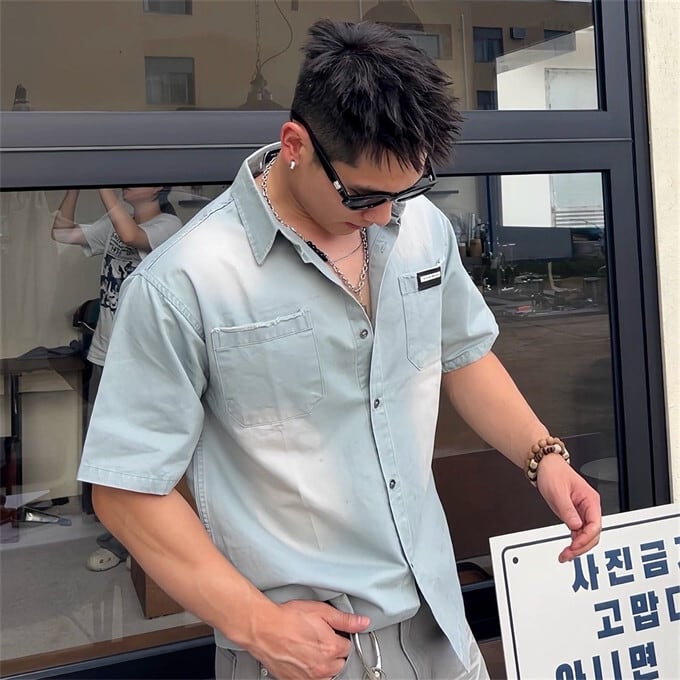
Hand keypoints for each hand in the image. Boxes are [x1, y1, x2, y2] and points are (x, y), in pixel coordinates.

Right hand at [248, 599, 369, 679]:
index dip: (339, 637)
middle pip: (339, 663)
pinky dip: (310, 672)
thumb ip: (345, 619)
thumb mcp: (320, 611)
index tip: (333, 633)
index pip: (348, 647)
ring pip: (327, 674)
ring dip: (323, 664)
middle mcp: (323, 667)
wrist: (263, 628)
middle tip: (320, 638)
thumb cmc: (288, 618)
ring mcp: (309, 677)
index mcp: (332, 648)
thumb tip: (362, 623)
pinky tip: (302, 658)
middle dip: (333, 651)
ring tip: (310, 648)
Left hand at [536, 454, 601, 562]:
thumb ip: (568, 510)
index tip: (573, 545)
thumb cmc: (553, 473)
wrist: (545, 465)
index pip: (595, 525)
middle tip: (568, 554)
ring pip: (587, 535)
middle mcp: (589, 507)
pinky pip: (579, 532)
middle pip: (594, 534)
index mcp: (590, 500)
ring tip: (566, 555)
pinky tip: (568, 548)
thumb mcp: (559, 492)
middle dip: (582, 546)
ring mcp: (583, 511)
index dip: (585, 538)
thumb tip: (575, 526)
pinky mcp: (575, 514)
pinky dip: (574, 541)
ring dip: (578, 546)